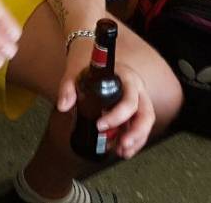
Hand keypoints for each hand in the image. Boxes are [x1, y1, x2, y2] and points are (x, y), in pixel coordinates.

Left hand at [57, 42, 155, 158]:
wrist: (93, 58)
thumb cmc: (87, 64)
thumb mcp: (75, 72)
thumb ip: (68, 88)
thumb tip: (64, 106)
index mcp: (126, 77)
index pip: (129, 99)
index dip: (118, 115)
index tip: (100, 125)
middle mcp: (137, 89)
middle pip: (146, 114)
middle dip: (136, 133)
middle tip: (121, 145)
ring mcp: (139, 99)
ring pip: (145, 123)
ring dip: (136, 140)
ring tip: (121, 151)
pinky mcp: (135, 109)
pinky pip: (139, 126)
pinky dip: (134, 140)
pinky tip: (122, 149)